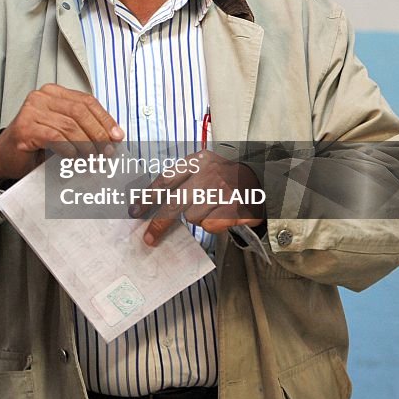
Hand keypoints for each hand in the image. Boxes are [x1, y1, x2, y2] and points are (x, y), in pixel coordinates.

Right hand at [0, 84, 123, 181]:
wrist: (6, 156)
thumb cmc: (37, 145)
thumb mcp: (64, 131)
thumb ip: (84, 128)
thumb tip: (113, 138)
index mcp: (54, 93)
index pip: (87, 101)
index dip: (105, 119)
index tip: (117, 137)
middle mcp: (41, 96)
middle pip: (80, 112)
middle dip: (98, 133)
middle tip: (107, 152)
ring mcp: (31, 110)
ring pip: (69, 126)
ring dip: (86, 145)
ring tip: (93, 160)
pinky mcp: (25, 128)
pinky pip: (55, 137)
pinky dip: (69, 149)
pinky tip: (74, 159)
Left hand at [129, 150, 264, 245]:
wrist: (263, 178)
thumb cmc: (225, 175)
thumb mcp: (204, 166)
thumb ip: (181, 178)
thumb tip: (150, 203)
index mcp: (198, 160)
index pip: (166, 180)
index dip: (147, 197)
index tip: (135, 211)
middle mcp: (209, 174)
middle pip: (173, 203)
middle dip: (158, 223)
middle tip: (148, 238)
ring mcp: (222, 191)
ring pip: (192, 217)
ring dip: (196, 218)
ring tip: (208, 208)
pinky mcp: (234, 208)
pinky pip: (210, 225)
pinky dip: (212, 225)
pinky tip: (220, 214)